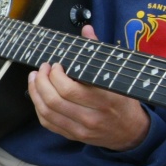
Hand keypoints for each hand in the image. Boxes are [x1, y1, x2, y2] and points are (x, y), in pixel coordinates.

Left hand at [26, 26, 148, 150]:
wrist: (131, 132)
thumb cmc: (123, 101)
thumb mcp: (116, 75)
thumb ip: (98, 51)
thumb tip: (86, 29)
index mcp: (104, 99)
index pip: (70, 90)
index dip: (55, 75)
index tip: (56, 65)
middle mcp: (92, 117)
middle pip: (54, 100)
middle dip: (41, 81)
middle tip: (41, 70)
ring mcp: (81, 129)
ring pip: (48, 112)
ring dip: (35, 93)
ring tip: (34, 79)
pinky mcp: (74, 136)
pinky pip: (49, 124)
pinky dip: (39, 108)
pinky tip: (38, 96)